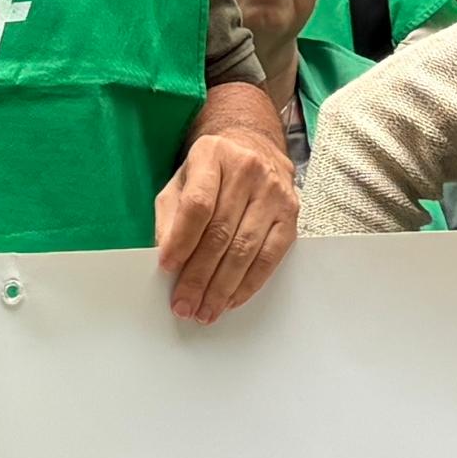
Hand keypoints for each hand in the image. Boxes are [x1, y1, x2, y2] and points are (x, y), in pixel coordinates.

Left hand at [153, 127, 298, 325]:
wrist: (254, 147)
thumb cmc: (211, 171)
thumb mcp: (181, 181)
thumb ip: (170, 216)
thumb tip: (166, 258)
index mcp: (212, 154)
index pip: (198, 205)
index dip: (182, 240)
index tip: (167, 268)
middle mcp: (247, 170)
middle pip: (221, 232)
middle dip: (199, 275)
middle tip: (184, 304)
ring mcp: (273, 192)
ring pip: (245, 249)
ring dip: (222, 287)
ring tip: (205, 310)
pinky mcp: (290, 214)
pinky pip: (270, 257)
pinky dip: (248, 283)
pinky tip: (231, 299)